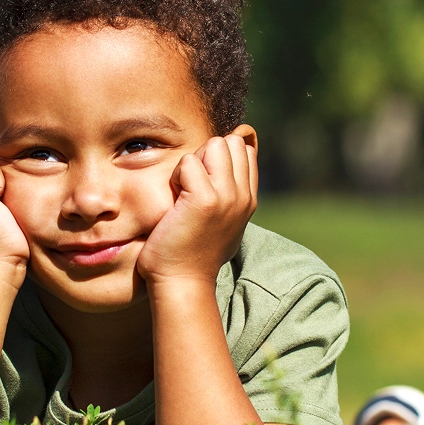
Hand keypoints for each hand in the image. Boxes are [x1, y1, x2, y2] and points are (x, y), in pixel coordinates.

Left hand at [137, 125, 258, 284]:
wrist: (183, 282)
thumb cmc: (193, 252)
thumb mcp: (224, 221)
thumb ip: (231, 193)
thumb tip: (233, 160)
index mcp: (248, 200)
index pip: (244, 150)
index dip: (218, 157)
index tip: (203, 182)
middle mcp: (243, 196)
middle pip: (229, 142)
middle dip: (206, 155)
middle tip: (191, 186)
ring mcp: (227, 197)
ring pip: (213, 146)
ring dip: (192, 163)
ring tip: (184, 191)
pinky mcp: (205, 199)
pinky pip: (189, 162)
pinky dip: (176, 176)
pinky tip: (175, 200)